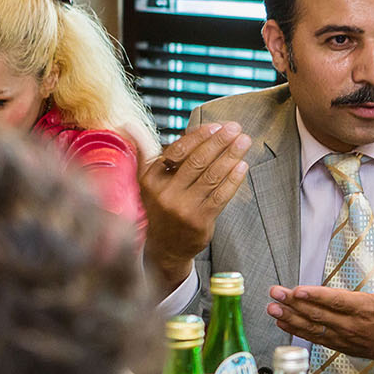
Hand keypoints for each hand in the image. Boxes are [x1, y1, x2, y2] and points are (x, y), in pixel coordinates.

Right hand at [140, 122, 250, 292]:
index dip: (199, 136)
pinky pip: (220, 196)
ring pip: (211, 176)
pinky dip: (233, 180)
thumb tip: (128, 125)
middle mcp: (165, 194)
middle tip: (236, 128)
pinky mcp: (200, 221)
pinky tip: (242, 166)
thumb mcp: (147, 182)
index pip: (178, 151)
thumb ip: (144, 152)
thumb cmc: (160, 206)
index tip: (216, 125)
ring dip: (230, 156)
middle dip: (219, 142)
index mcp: (150, 179)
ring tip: (244, 141)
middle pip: (197, 161)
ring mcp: (183, 208)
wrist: (165, 248)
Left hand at [267, 245, 373, 365]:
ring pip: (312, 327)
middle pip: (318, 314)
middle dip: (294, 303)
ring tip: (272, 308)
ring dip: (290, 317)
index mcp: (366, 308)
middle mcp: (351, 324)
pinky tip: (281, 322)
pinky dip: (296, 330)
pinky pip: (313, 337)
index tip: (299, 290)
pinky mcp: (337, 344)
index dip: (317, 296)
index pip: (338, 302)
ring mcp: (342, 336)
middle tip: (276, 294)